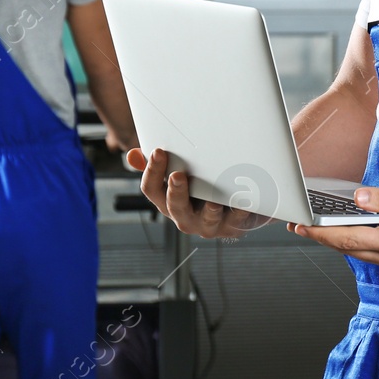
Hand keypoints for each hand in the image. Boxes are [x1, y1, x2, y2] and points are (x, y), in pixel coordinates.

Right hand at [129, 147, 273, 239]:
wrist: (237, 204)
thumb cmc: (202, 185)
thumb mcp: (180, 173)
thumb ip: (160, 165)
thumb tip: (133, 155)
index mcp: (167, 200)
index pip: (151, 189)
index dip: (152, 172)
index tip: (158, 151)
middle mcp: (184, 216)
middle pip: (174, 207)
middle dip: (176, 192)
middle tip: (178, 175)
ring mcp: (207, 224)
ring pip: (205, 222)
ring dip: (209, 212)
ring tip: (214, 201)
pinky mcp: (230, 227)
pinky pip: (236, 222)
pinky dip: (240, 213)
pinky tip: (244, 204)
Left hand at [290, 186, 378, 270]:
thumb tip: (358, 198)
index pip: (346, 238)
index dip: (320, 232)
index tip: (300, 225)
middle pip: (346, 248)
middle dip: (320, 236)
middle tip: (298, 225)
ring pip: (357, 252)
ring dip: (335, 240)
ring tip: (317, 227)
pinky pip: (370, 253)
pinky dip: (353, 242)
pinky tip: (349, 232)